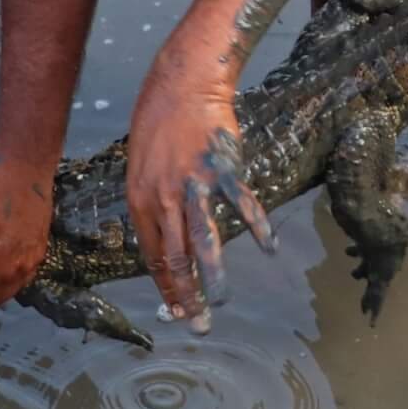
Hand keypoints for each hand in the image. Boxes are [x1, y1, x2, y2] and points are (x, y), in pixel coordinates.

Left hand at [126, 65, 273, 329]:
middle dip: (186, 296)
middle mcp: (163, 197)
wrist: (182, 83)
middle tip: (198, 325)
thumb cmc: (159, 122)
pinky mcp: (222, 169)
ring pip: (202, 241)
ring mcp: (193, 184)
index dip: (166, 286)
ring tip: (221, 303)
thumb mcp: (141, 165)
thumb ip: (152, 202)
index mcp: (140, 198)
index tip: (175, 310)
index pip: (152, 255)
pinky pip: (241, 205)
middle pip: (175, 257)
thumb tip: (165, 236)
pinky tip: (267, 247)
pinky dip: (256, 227)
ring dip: (212, 277)